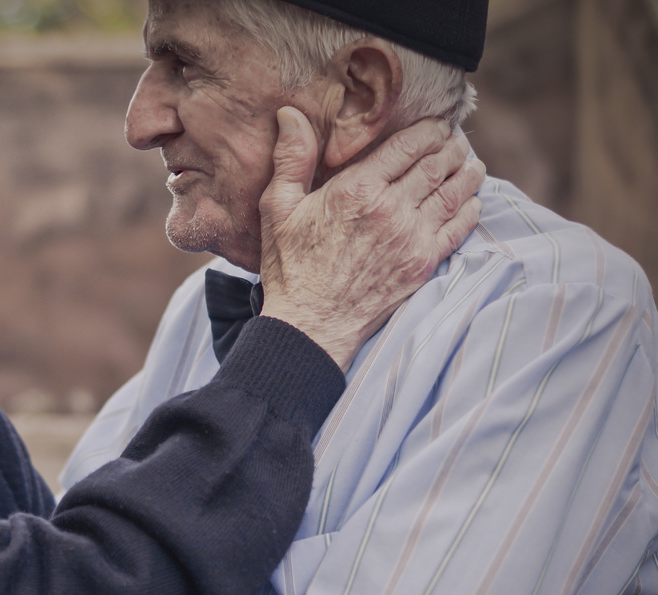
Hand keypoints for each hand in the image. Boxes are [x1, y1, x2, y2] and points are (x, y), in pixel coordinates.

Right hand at [258, 108, 484, 370]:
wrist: (310, 324)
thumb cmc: (290, 267)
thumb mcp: (278, 208)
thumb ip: (291, 159)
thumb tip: (290, 114)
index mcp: (357, 189)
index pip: (407, 146)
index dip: (428, 130)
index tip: (436, 124)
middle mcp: (391, 209)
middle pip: (436, 165)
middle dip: (452, 147)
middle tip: (457, 140)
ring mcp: (411, 238)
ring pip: (454, 193)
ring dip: (468, 173)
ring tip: (472, 163)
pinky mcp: (422, 264)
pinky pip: (458, 228)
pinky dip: (470, 210)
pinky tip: (472, 201)